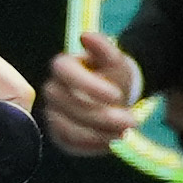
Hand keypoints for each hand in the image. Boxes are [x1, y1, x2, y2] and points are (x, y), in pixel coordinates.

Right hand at [43, 31, 150, 161]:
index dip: (89, 86)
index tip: (116, 95)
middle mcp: (52, 90)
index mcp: (62, 66)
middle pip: (68, 105)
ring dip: (98, 134)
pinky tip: (112, 141)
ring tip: (125, 133)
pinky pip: (69, 145)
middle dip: (100, 116)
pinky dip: (92, 146)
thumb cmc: (113, 74)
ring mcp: (52, 114)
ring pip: (67, 129)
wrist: (114, 95)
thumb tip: (85, 36)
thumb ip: (103, 46)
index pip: (65, 73)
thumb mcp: (114, 58)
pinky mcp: (58, 135)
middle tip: (131, 121)